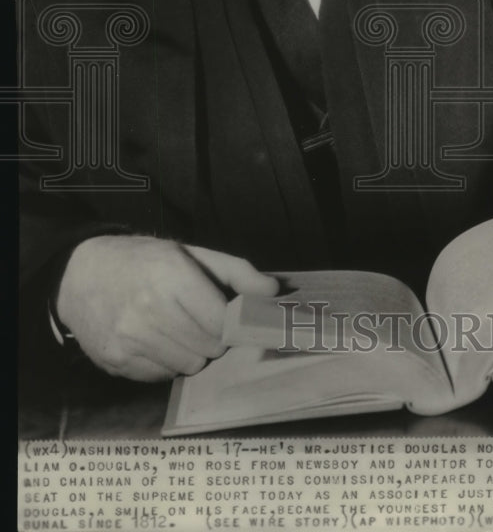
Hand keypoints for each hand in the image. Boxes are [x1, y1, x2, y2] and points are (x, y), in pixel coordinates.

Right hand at [55, 236, 277, 381]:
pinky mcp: (116, 361)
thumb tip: (273, 292)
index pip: (223, 322)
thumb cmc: (143, 260)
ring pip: (188, 366)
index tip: (227, 317)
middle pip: (209, 348)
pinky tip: (157, 342)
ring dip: (192, 353)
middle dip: (213, 339)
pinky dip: (167, 363)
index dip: (231, 322)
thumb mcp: (190, 253)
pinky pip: (162, 376)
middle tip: (202, 323)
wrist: (80, 274)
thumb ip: (236, 272)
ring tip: (178, 331)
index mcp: (172, 275)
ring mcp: (129, 339)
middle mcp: (149, 309)